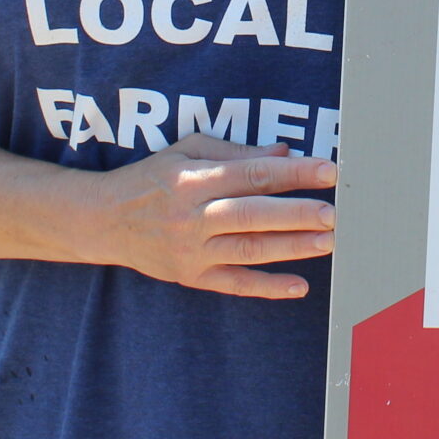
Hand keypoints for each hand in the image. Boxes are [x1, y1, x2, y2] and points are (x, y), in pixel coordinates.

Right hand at [79, 135, 337, 299]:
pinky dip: (268, 287)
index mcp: (193, 180)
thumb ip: (235, 151)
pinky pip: (234, 285)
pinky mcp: (191, 277)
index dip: (292, 173)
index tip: (328, 170)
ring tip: (328, 242)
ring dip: (292, 247)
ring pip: (249, 251)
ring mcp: (192, 251)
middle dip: (297, 214)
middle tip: (334, 213)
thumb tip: (283, 152)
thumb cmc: (152, 178)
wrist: (104, 221)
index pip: (251, 174)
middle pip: (253, 215)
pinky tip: (299, 286)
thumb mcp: (186, 151)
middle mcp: (192, 217)